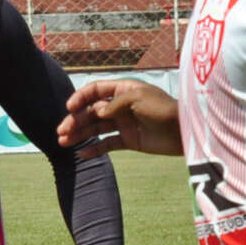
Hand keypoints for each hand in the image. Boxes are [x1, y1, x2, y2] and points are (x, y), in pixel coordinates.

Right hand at [63, 77, 183, 156]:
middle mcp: (120, 106)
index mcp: (122, 90)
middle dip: (75, 120)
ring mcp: (123, 124)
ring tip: (63, 142)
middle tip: (61, 132)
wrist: (183, 131)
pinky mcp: (129, 140)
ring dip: (79, 134)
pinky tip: (81, 154)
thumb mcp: (138, 99)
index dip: (80, 98)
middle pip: (91, 111)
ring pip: (96, 128)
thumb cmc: (163, 109)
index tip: (69, 108)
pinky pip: (107, 144)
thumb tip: (96, 113)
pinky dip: (94, 149)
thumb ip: (114, 104)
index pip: (95, 91)